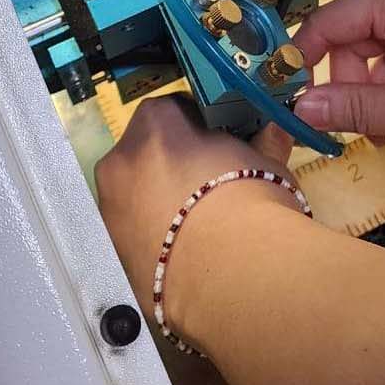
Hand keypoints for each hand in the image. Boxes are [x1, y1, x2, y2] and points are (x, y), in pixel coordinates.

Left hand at [95, 96, 299, 348]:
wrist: (229, 275)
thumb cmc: (248, 201)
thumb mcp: (267, 163)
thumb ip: (265, 141)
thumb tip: (274, 129)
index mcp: (156, 121)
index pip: (178, 109)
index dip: (204, 127)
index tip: (224, 144)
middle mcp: (122, 156)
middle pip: (151, 151)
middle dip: (179, 163)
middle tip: (215, 183)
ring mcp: (110, 205)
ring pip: (141, 192)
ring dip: (165, 199)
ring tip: (205, 223)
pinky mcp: (112, 251)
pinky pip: (138, 230)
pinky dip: (158, 233)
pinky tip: (191, 249)